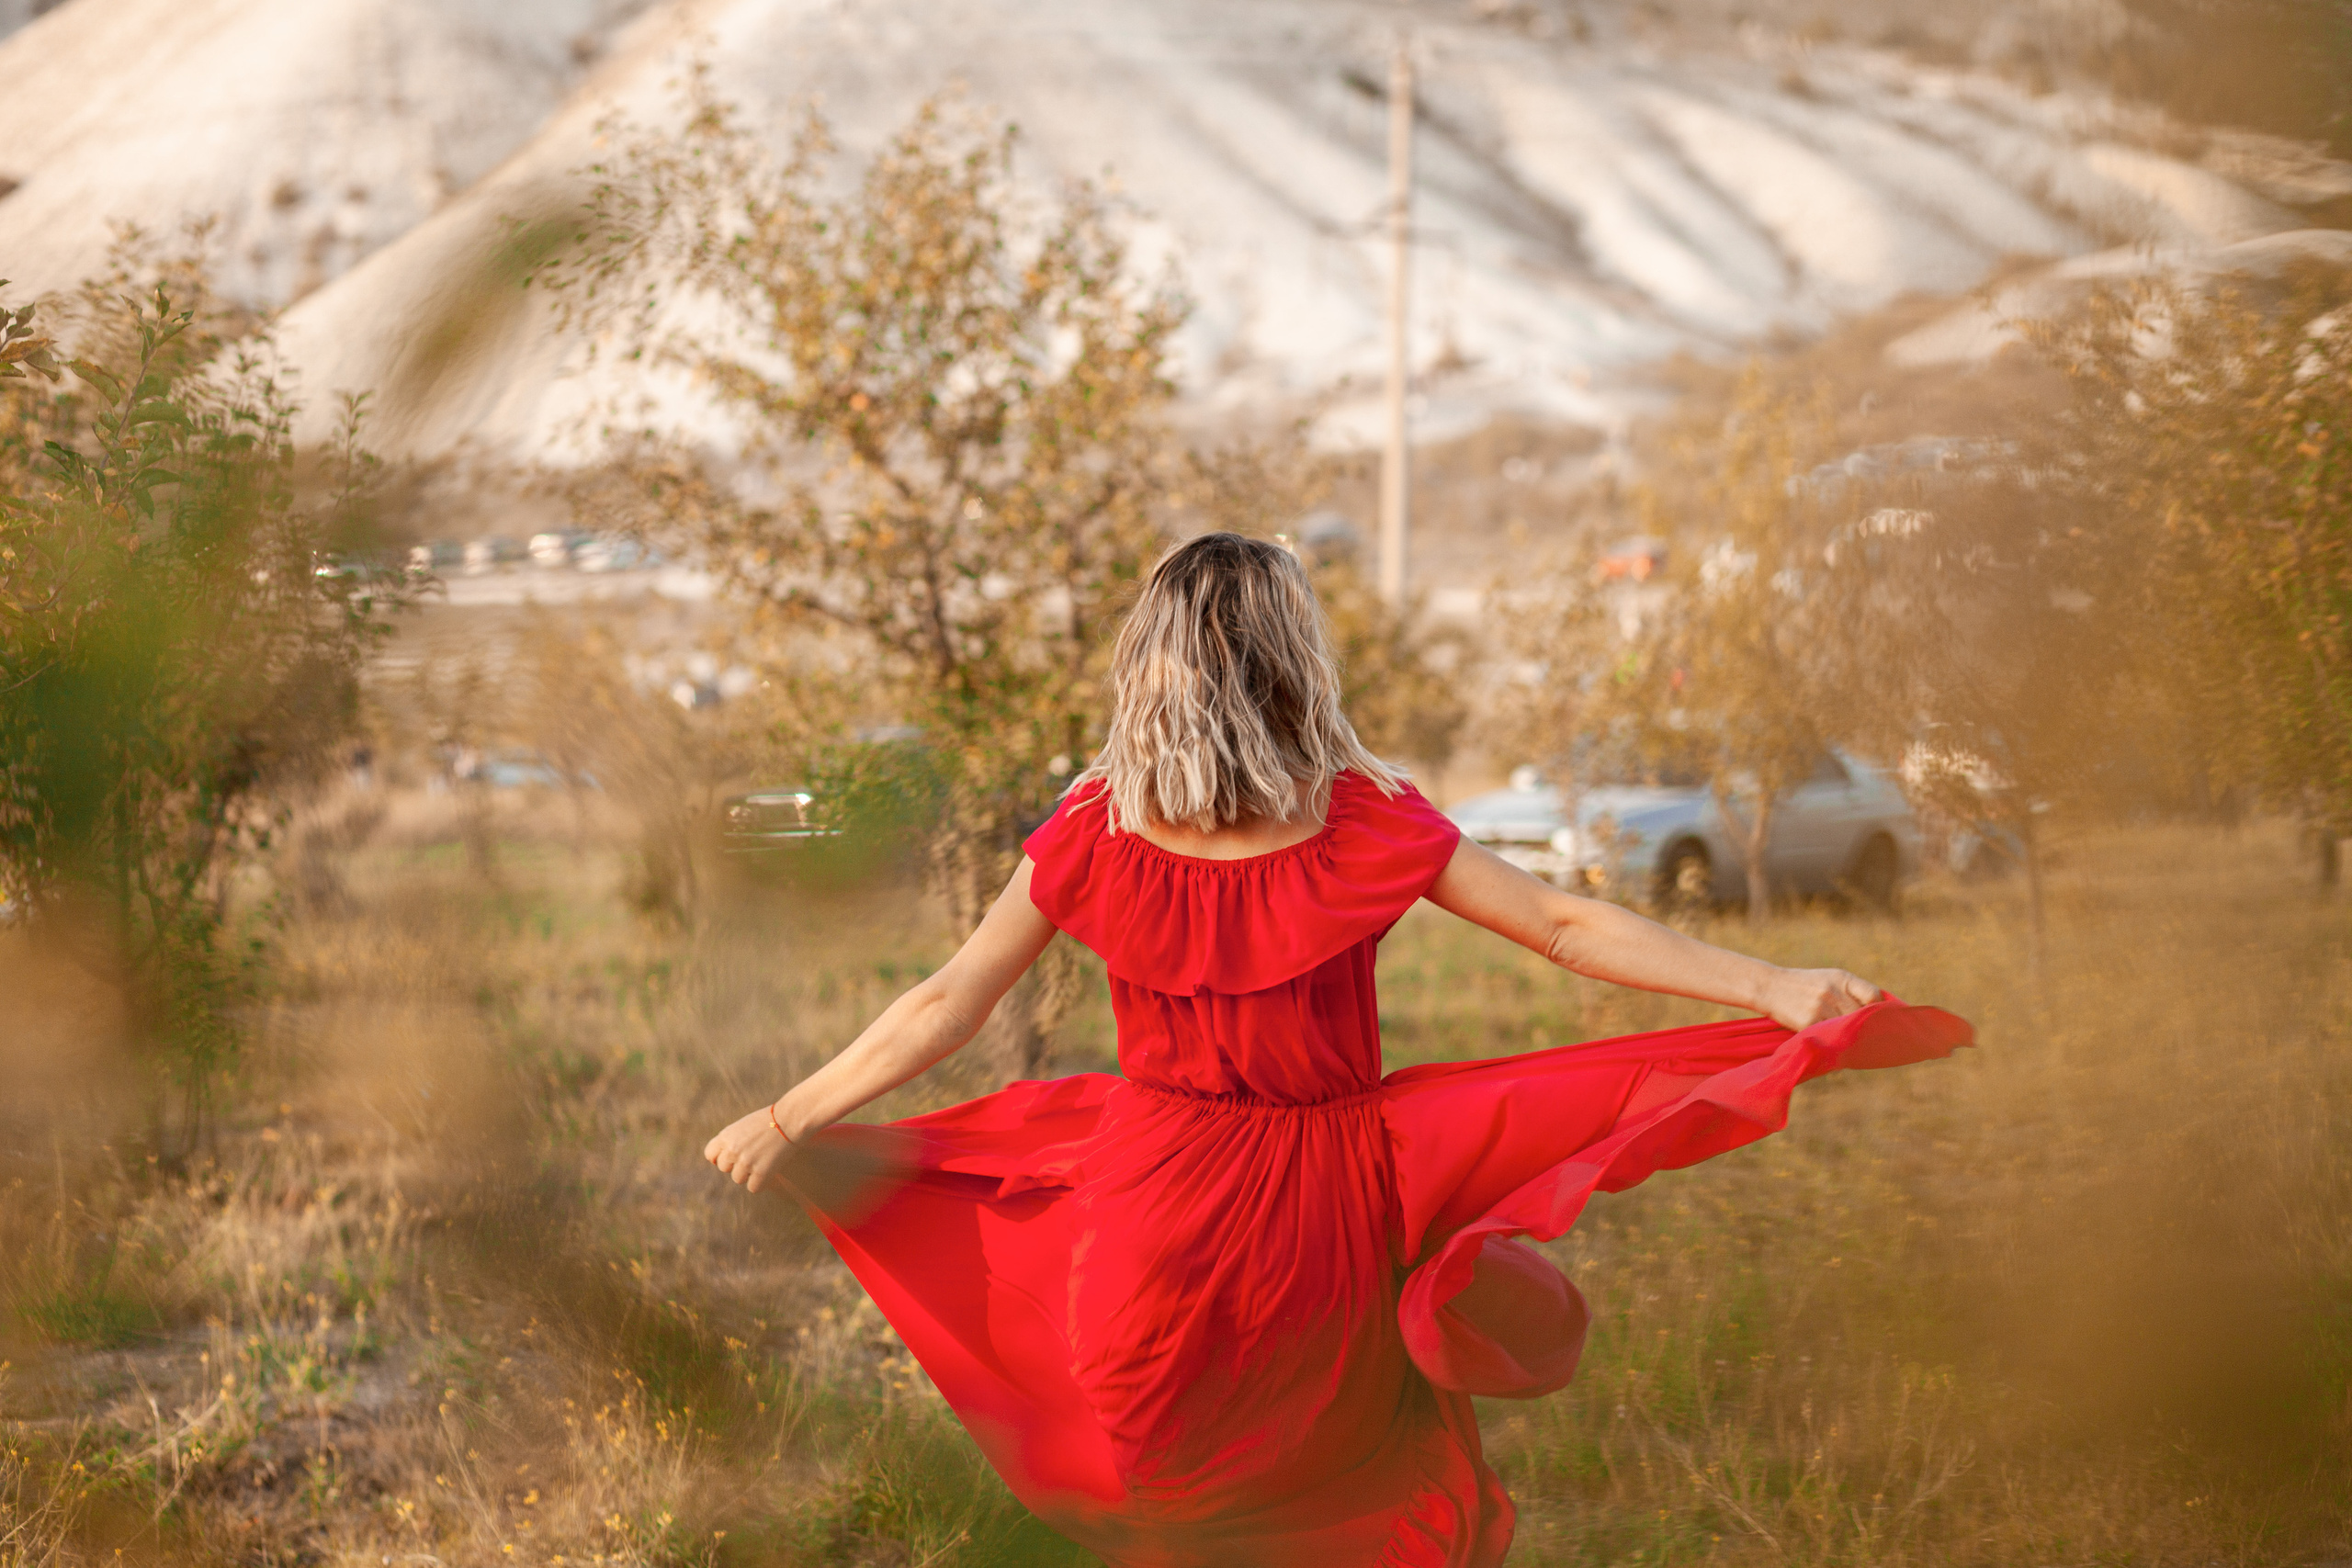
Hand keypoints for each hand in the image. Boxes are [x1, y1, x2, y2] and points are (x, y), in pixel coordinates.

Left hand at [704, 1104, 797, 1193]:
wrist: (791, 1119)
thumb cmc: (770, 1120)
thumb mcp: (743, 1125)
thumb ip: (731, 1141)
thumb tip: (722, 1161)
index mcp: (725, 1136)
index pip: (711, 1155)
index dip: (721, 1157)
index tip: (732, 1156)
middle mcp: (732, 1150)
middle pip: (725, 1168)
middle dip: (736, 1164)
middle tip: (753, 1155)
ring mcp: (746, 1162)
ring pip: (738, 1179)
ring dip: (749, 1173)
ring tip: (763, 1159)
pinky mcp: (761, 1173)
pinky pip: (753, 1187)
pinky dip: (761, 1182)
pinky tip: (770, 1169)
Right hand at [1760, 967, 1880, 1031]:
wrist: (1768, 986)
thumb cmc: (1802, 984)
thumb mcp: (1827, 979)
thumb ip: (1849, 991)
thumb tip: (1875, 1014)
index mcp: (1841, 977)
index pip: (1873, 995)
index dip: (1879, 1009)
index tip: (1877, 1018)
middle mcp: (1833, 991)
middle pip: (1861, 1016)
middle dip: (1864, 1027)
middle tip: (1868, 1038)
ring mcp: (1821, 1007)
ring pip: (1847, 1029)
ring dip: (1849, 1037)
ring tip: (1848, 1042)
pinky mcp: (1809, 1022)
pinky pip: (1829, 1037)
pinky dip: (1833, 1042)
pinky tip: (1830, 1042)